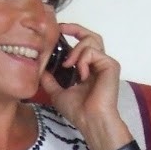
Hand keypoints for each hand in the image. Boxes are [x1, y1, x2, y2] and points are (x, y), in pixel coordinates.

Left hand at [40, 23, 130, 149]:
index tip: (59, 29)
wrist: (90, 120)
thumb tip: (39, 69)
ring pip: (91, 40)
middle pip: (91, 36)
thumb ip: (50, 80)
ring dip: (76, 50)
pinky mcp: (111, 65)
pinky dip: (83, 60)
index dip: (73, 32)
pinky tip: (81, 74)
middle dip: (75, 29)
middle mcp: (98, 63)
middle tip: (61, 29)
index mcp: (88, 68)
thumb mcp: (57, 92)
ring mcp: (105, 63)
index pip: (83, 43)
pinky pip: (93, 52)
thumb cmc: (78, 111)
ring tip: (69, 65)